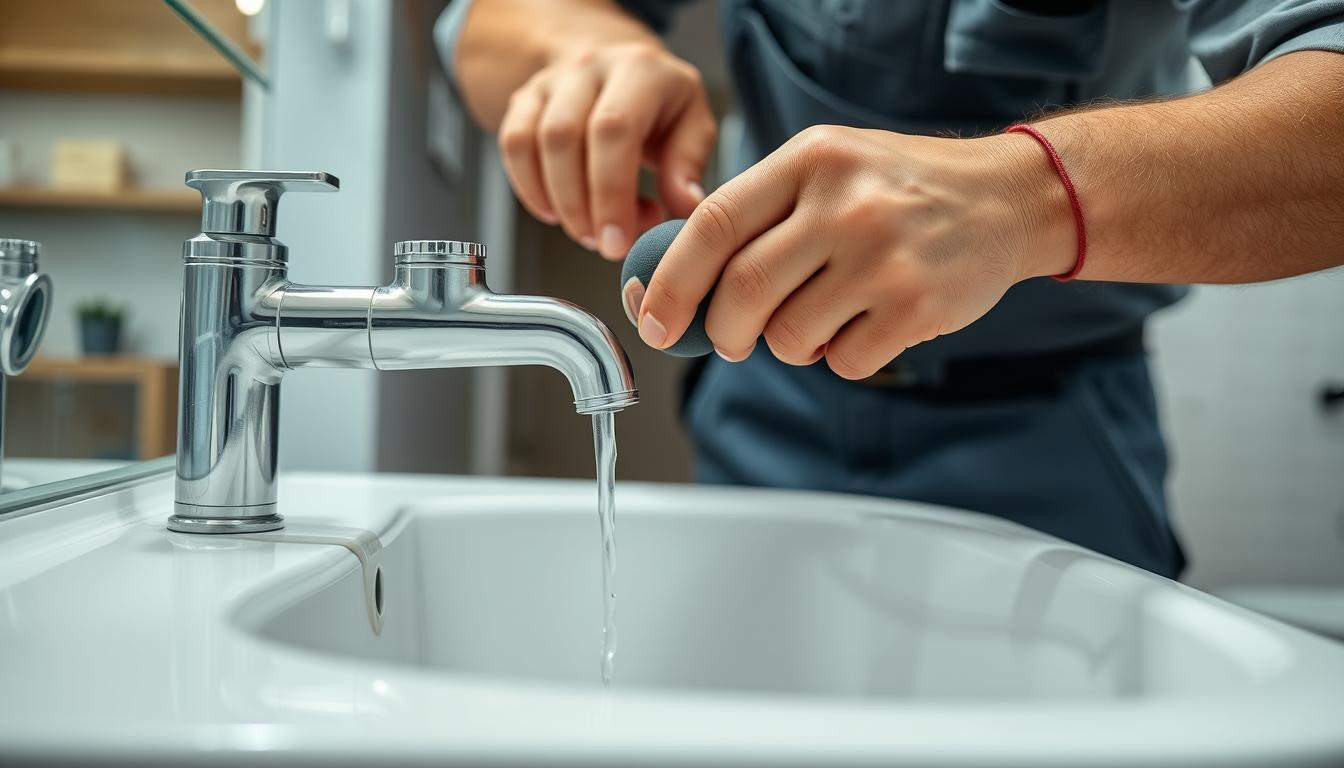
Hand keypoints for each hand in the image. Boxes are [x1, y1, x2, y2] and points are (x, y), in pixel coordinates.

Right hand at [497, 41, 716, 259]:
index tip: (617, 242)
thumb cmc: (662, 108)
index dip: (611, 192)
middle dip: (579, 205)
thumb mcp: (692, 127)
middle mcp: (591, 67)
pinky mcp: (525, 98)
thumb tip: (682, 208)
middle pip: (565, 136)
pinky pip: (512, 144)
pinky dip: (528, 188)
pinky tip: (554, 213)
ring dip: (556, 201)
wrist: (621, 71)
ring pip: (533, 142)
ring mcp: (553, 80)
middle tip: (601, 244)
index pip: (614, 129)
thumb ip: (687, 167)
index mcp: (640, 70)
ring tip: (585, 231)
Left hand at [630, 125, 1075, 378]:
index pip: (714, 224)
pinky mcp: (915, 306)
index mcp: (810, 160)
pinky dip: (838, 357)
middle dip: (723, 331)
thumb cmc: (898, 189)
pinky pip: (840, 361)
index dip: (671, 281)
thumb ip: (758, 213)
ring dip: (789, 345)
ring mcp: (883, 256)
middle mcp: (845, 204)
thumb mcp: (826, 168)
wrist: (1006, 198)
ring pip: (788, 336)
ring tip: (821, 316)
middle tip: (731, 339)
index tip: (654, 321)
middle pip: (742, 291)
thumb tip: (672, 284)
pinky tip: (866, 324)